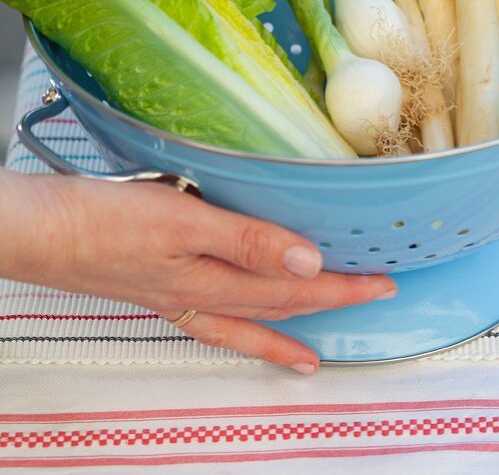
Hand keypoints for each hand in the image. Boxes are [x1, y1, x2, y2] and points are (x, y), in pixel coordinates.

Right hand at [1, 169, 395, 373]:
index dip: (345, 286)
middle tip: (374, 293)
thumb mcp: (185, 221)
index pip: (298, 288)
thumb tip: (310, 264)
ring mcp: (181, 296)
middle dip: (332, 301)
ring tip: (318, 346)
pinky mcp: (160, 287)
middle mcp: (204, 296)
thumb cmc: (106, 222)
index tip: (384, 280)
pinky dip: (242, 328)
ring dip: (291, 324)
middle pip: (283, 305)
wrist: (44, 233)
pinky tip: (246, 327)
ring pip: (252, 317)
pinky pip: (215, 318)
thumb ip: (250, 241)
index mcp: (217, 279)